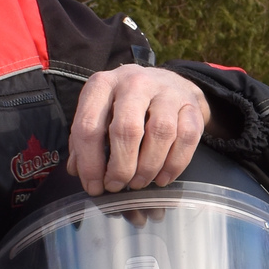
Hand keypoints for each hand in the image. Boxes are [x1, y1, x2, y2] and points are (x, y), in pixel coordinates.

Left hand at [68, 65, 209, 194]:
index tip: (94, 186)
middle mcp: (134, 82)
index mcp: (103, 84)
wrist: (167, 83)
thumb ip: (84, 141)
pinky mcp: (191, 105)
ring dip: (148, 167)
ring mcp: (166, 91)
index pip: (89, 126)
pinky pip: (187, 138)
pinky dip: (174, 164)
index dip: (89, 163)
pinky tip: (162, 179)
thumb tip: (77, 171)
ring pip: (160, 133)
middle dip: (120, 167)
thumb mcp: (100, 113)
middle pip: (126, 129)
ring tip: (138, 183)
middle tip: (116, 186)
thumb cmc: (126, 105)